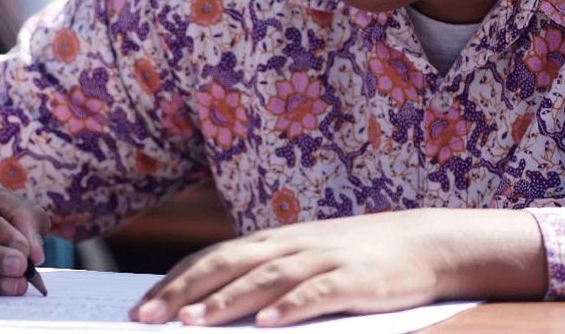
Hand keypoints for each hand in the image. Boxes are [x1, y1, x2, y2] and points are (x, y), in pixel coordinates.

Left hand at [130, 208, 545, 326]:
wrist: (422, 243)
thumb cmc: (354, 257)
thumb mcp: (303, 257)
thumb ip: (263, 273)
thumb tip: (211, 300)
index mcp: (272, 241)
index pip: (212, 258)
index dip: (175, 281)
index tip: (141, 307)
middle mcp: (290, 245)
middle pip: (227, 265)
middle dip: (183, 293)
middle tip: (146, 318)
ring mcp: (321, 260)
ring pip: (264, 278)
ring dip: (226, 301)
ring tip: (192, 322)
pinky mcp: (354, 279)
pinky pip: (317, 293)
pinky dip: (290, 307)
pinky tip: (266, 324)